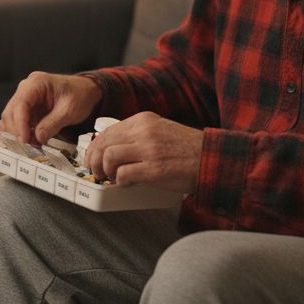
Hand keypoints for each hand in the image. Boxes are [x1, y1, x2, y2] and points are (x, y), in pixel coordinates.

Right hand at [0, 72, 101, 145]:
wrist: (87, 91)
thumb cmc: (80, 95)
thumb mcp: (69, 110)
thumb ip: (53, 124)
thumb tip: (37, 138)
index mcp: (36, 82)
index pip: (21, 103)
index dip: (19, 123)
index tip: (24, 139)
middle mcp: (26, 88)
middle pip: (11, 111)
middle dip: (17, 130)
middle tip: (27, 146)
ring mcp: (26, 98)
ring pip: (11, 118)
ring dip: (18, 133)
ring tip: (31, 145)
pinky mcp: (28, 109)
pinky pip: (18, 122)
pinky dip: (22, 132)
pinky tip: (31, 141)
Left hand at [85, 112, 202, 193]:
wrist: (210, 158)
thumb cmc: (187, 149)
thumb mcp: (159, 130)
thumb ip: (137, 135)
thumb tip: (111, 149)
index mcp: (144, 120)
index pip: (107, 132)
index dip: (95, 148)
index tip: (93, 159)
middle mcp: (144, 131)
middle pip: (103, 143)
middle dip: (94, 161)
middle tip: (97, 172)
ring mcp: (149, 149)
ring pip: (109, 157)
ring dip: (106, 171)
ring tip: (112, 178)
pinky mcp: (154, 169)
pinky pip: (123, 175)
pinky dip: (120, 182)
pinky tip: (128, 184)